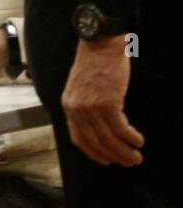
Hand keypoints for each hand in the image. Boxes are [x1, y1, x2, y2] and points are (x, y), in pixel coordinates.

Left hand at [62, 36, 142, 166]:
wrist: (99, 45)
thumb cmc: (93, 63)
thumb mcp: (78, 87)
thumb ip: (82, 105)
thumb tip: (95, 124)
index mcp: (68, 105)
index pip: (78, 138)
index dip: (92, 152)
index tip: (105, 160)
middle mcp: (77, 109)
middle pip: (95, 142)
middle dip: (113, 156)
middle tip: (128, 162)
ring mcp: (91, 107)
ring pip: (109, 139)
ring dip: (124, 152)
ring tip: (136, 157)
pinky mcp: (107, 103)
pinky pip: (121, 128)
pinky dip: (131, 138)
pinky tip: (139, 141)